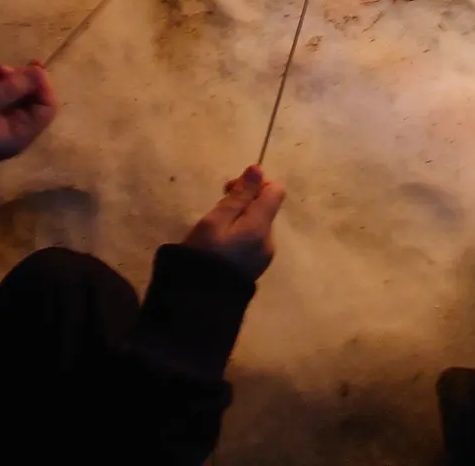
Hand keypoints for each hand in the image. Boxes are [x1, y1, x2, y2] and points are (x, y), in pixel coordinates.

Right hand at [0, 62, 57, 166]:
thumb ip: (10, 89)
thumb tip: (39, 71)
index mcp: (18, 136)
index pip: (47, 107)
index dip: (42, 85)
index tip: (28, 67)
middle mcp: (14, 132)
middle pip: (34, 100)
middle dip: (22, 80)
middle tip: (1, 68)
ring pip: (18, 95)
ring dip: (8, 80)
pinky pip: (2, 97)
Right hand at [183, 164, 285, 280]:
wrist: (199, 305)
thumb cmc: (203, 257)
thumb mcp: (215, 221)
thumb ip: (238, 196)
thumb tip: (258, 168)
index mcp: (261, 227)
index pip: (276, 190)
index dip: (255, 183)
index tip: (229, 189)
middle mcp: (269, 240)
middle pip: (266, 207)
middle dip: (245, 200)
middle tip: (216, 207)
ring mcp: (264, 256)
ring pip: (258, 223)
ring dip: (241, 218)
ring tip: (215, 229)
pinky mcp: (256, 267)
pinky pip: (254, 240)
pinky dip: (241, 234)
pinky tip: (221, 245)